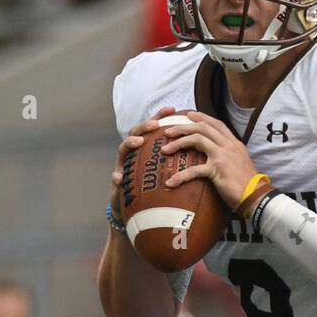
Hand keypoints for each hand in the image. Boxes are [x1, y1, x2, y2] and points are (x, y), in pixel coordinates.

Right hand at [110, 107, 177, 225]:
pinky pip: (115, 178)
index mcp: (146, 147)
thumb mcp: (166, 171)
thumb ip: (178, 159)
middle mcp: (133, 152)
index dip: (160, 117)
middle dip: (144, 126)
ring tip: (138, 142)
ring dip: (130, 143)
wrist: (134, 207)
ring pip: (123, 150)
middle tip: (154, 125)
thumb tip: (200, 149)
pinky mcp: (117, 181)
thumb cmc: (153, 187)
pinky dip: (116, 177)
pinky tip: (118, 178)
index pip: (153, 128)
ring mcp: (123, 165)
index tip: (172, 109)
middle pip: (136, 132)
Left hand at [160, 110, 259, 213]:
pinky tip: (171, 183)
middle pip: (202, 127)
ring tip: (165, 149)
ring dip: (178, 142)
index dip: (201, 117)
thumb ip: (229, 156)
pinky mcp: (217, 170)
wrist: (256, 196)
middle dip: (183, 127)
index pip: (216, 124)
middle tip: (168, 131)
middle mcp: (228, 145)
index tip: (188, 115)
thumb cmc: (248, 184)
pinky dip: (180, 176)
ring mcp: (222, 156)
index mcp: (234, 143)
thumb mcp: (240, 163)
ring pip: (196, 139)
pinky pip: (194, 170)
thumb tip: (216, 157)